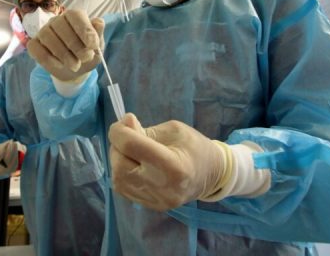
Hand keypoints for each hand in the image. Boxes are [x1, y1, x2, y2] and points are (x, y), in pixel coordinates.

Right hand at [0, 140, 18, 175]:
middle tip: (12, 141)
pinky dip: (16, 153)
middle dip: (10, 148)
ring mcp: (7, 171)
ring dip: (14, 150)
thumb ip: (1, 146)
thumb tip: (9, 142)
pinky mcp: (13, 170)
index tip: (6, 143)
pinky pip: (16, 160)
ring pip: (13, 159)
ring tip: (14, 143)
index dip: (2, 149)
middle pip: (7, 159)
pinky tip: (15, 148)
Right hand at [27, 10, 104, 81]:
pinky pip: (36, 48)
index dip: (84, 30)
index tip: (93, 45)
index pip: (75, 15)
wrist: (75, 70)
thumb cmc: (87, 53)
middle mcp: (57, 20)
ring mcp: (44, 31)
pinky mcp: (34, 44)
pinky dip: (48, 58)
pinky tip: (59, 65)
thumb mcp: (97, 46)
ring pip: (47, 37)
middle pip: (61, 26)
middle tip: (86, 59)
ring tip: (75, 65)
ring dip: (63, 54)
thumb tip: (98, 22)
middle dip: (75, 45)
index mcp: (74, 16)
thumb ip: (98, 34)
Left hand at [108, 113, 228, 210]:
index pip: (131, 146)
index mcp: (172, 165)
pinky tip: (135, 164)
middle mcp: (162, 188)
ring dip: (118, 160)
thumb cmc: (195, 147)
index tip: (122, 122)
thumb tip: (123, 125)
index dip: (119, 131)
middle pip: (120, 165)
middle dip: (117, 147)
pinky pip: (124, 189)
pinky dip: (123, 172)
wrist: (212, 174)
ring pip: (118, 180)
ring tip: (132, 151)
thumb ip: (146, 129)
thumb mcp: (174, 129)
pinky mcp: (151, 206)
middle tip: (127, 136)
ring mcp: (156, 201)